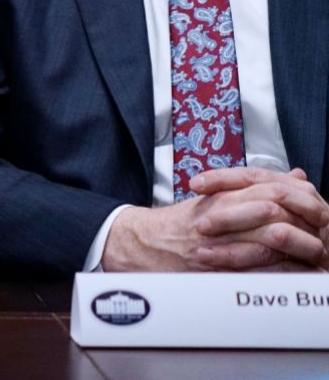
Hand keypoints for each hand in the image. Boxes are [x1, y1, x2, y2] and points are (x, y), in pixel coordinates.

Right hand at [104, 168, 327, 270]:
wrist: (139, 245)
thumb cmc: (176, 225)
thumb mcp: (215, 197)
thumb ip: (256, 188)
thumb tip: (295, 176)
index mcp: (221, 195)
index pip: (269, 188)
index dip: (298, 198)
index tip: (315, 208)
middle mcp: (219, 215)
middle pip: (273, 211)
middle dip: (303, 223)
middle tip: (322, 231)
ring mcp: (216, 241)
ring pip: (268, 239)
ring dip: (297, 247)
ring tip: (315, 253)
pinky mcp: (213, 266)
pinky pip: (254, 269)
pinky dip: (280, 272)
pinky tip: (295, 273)